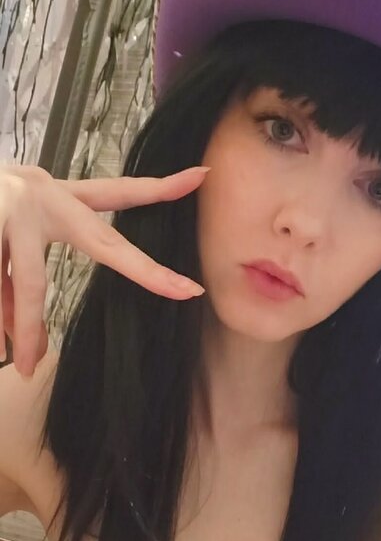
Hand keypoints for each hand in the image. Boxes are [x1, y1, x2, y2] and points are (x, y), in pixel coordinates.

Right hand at [0, 164, 209, 377]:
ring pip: (28, 286)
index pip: (114, 193)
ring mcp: (12, 209)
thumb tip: (28, 342)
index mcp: (53, 196)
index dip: (157, 189)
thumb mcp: (6, 240)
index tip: (200, 178)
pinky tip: (1, 342)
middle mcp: (41, 195)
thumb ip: (20, 285)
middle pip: (101, 243)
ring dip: (21, 328)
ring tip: (20, 363)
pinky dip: (1, 320)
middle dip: (146, 270)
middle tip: (188, 291)